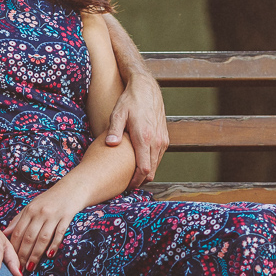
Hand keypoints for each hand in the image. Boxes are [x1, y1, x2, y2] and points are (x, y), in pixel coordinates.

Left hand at [4, 190, 80, 273]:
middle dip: (23, 254)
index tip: (11, 259)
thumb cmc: (49, 200)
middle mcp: (40, 213)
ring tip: (31, 266)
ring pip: (43, 238)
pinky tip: (49, 256)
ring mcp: (54, 216)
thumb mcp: (31, 206)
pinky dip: (54, 245)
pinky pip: (59, 234)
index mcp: (30, 210)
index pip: (19, 231)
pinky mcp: (66, 218)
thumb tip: (4, 233)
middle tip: (20, 268)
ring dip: (36, 254)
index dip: (14, 247)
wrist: (71, 188)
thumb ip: (18, 220)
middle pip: (29, 237)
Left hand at [105, 71, 168, 188]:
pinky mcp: (164, 137)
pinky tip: (138, 164)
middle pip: (151, 171)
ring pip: (156, 165)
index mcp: (145, 138)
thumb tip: (110, 144)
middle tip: (125, 186)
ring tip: (130, 177)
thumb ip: (114, 129)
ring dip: (146, 173)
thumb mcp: (118, 113)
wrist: (146, 88)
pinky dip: (150, 163)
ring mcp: (163, 140)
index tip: (126, 187)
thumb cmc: (130, 101)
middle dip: (140, 181)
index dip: (135, 182)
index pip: (143, 169)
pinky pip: (158, 157)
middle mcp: (157, 141)